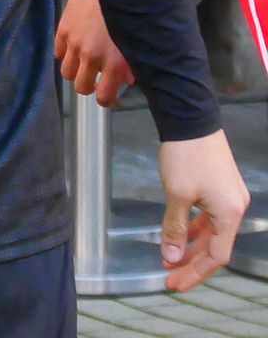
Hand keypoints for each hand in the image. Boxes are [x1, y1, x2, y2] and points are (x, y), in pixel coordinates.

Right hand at [55, 0, 132, 105]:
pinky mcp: (63, 31)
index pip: (103, 97)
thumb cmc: (129, 13)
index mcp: (114, 63)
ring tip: (83, 63)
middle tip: (96, 78)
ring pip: (66, 73)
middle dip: (89, 86)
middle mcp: (91, 57)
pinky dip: (64, 54)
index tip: (109, 93)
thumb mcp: (137, 42)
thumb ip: (133, 65)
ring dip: (75, 71)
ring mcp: (74, 44)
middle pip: (81, 87)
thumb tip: (128, 79)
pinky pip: (57, 53)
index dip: (106, 98)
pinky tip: (74, 47)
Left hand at [156, 130, 250, 290]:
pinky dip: (194, 229)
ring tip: (168, 258)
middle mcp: (235, 209)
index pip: (216, 256)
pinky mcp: (220, 188)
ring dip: (191, 246)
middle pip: (215, 247)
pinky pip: (209, 218)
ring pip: (211, 233)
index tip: (173, 283)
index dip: (195, 273)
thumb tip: (171, 257)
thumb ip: (175, 228)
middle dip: (191, 263)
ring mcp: (229, 198)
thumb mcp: (176, 194)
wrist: (191, 120)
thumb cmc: (185, 156)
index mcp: (229, 214)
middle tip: (167, 276)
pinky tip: (179, 236)